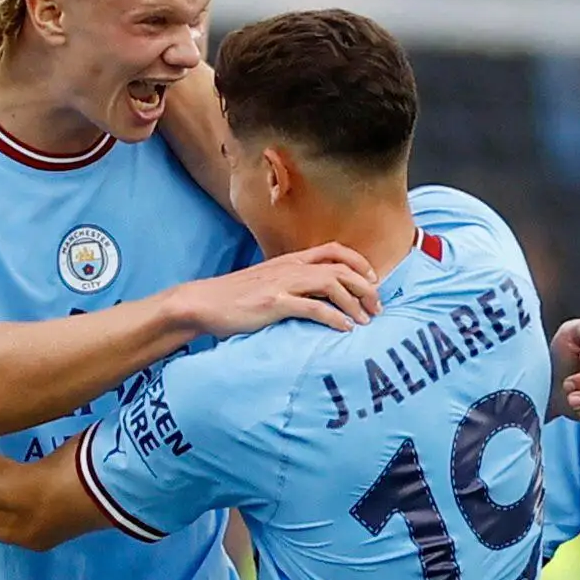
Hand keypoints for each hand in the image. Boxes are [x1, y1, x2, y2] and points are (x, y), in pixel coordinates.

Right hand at [175, 244, 381, 337]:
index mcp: (289, 260)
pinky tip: (344, 329)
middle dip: (365, 287)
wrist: (202, 303)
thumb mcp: (266, 282)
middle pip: (340, 268)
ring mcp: (282, 284)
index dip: (359, 263)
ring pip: (331, 284)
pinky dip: (333, 318)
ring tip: (365, 320)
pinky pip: (312, 308)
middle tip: (377, 307)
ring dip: (354, 302)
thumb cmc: (233, 298)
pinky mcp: (273, 303)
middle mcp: (289, 267)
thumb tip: (311, 296)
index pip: (334, 250)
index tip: (372, 281)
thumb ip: (289, 283)